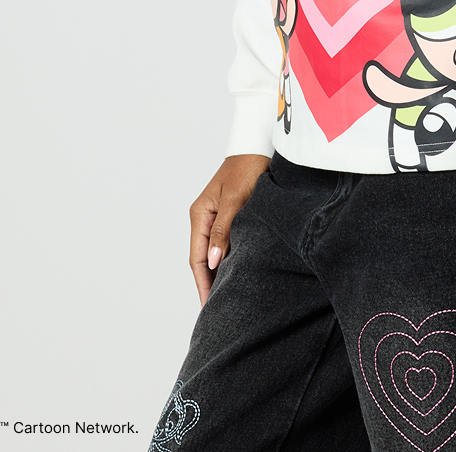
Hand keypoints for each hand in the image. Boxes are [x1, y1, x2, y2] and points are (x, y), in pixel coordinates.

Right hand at [188, 154, 269, 305]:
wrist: (258, 146)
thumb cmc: (247, 168)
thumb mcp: (236, 199)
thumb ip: (225, 230)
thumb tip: (215, 261)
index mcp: (200, 214)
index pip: (198, 257)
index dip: (203, 282)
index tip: (208, 306)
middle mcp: (204, 218)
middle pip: (203, 258)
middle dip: (208, 283)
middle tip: (217, 310)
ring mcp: (215, 217)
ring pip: (214, 252)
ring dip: (218, 273)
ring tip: (226, 297)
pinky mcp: (229, 215)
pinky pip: (224, 243)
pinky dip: (228, 259)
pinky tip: (235, 272)